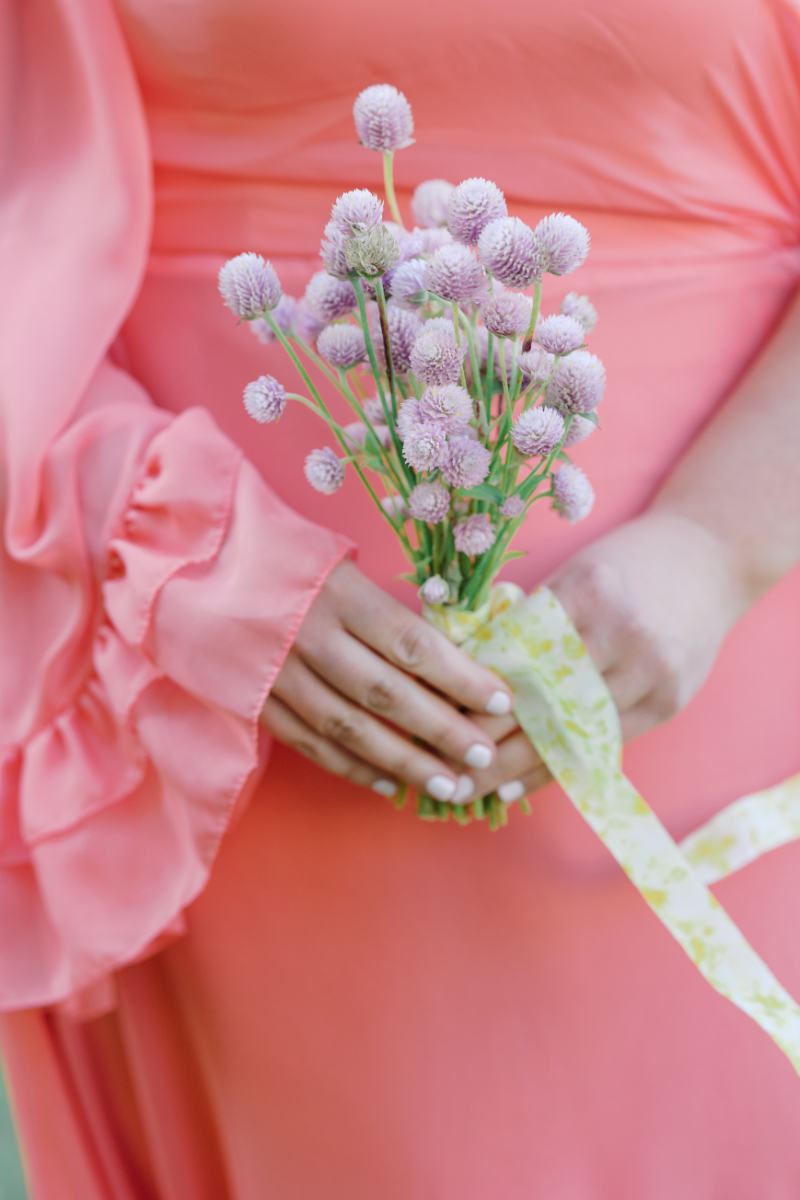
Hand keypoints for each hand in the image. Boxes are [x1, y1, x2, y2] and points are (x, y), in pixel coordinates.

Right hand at [261, 558, 513, 800]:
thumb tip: (444, 656)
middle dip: (442, 730)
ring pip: (350, 729)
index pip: (413, 644)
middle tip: (483, 757)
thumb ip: (382, 609)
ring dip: (403, 762)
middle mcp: (309, 636)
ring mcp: (278, 674)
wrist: (189, 565)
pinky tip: (387, 783)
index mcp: (339, 593)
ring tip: (448, 785)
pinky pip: (310, 743)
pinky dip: (351, 767)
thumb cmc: (279, 557)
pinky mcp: (255, 701)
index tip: (501, 701)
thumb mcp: (335, 562)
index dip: (461, 678)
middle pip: (387, 694)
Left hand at [446, 510, 749, 805]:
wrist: (713, 557)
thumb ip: (529, 620)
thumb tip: (464, 673)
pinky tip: (519, 785)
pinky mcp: (668, 699)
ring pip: (569, 731)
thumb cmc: (627, 562)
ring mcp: (650, 670)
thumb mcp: (574, 573)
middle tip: (440, 771)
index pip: (516, 654)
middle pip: (539, 700)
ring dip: (515, 767)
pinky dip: (557, 766)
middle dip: (486, 742)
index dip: (472, 693)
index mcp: (587, 591)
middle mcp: (621, 633)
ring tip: (470, 789)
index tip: (434, 721)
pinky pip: (603, 743)